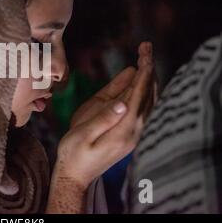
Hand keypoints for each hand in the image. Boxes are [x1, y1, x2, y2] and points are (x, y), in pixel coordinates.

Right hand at [53, 42, 155, 187]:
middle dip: (149, 69)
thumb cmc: (74, 153)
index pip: (138, 94)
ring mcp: (135, 133)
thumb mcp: (82, 133)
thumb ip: (102, 118)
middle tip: (145, 47)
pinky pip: (143, 109)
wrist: (75, 174)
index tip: (145, 52)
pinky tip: (140, 81)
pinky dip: (145, 91)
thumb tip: (121, 103)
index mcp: (123, 129)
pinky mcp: (131, 134)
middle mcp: (135, 131)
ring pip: (149, 101)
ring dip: (149, 78)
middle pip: (149, 94)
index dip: (143, 71)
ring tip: (144, 59)